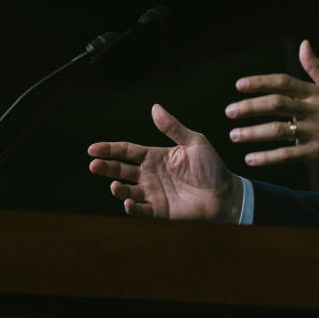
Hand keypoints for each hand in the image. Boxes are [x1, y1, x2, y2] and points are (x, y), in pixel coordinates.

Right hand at [88, 104, 242, 221]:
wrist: (225, 192)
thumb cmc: (211, 166)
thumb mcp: (194, 142)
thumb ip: (173, 128)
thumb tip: (155, 107)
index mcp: (156, 156)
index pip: (127, 151)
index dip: (110, 149)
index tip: (93, 149)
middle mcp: (150, 174)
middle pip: (121, 170)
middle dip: (106, 167)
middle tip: (93, 165)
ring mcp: (153, 193)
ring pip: (127, 191)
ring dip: (117, 189)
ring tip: (115, 184)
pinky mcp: (159, 210)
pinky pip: (140, 210)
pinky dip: (131, 208)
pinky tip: (128, 202)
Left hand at [225, 40, 318, 171]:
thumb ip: (317, 67)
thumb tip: (303, 43)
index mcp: (317, 93)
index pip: (284, 82)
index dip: (260, 82)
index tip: (239, 86)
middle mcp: (314, 111)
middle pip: (276, 104)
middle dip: (250, 107)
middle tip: (229, 112)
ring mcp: (315, 133)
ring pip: (279, 131)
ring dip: (253, 133)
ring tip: (234, 135)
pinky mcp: (317, 154)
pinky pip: (288, 155)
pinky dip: (268, 158)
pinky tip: (251, 159)